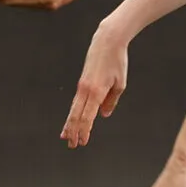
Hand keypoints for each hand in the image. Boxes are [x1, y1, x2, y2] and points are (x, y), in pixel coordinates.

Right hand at [61, 25, 128, 148]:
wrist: (107, 41)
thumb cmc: (117, 61)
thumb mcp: (120, 83)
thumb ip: (111, 101)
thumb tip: (103, 115)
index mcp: (96, 92)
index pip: (88, 116)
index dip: (85, 130)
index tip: (83, 142)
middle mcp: (86, 90)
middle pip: (77, 115)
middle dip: (74, 131)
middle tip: (72, 145)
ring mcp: (82, 86)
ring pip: (74, 109)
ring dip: (70, 124)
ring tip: (65, 137)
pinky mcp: (82, 82)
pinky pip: (76, 101)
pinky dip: (73, 112)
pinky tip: (71, 119)